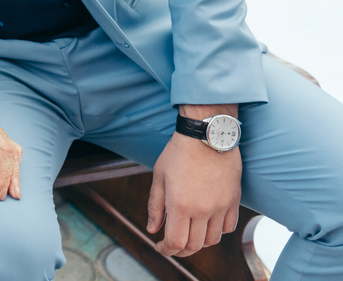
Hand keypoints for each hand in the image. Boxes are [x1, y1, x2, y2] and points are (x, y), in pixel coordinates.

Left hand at [146, 107, 241, 257]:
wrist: (206, 135)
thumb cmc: (178, 153)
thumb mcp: (159, 177)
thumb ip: (155, 206)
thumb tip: (152, 229)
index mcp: (180, 204)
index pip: (175, 242)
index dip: (166, 250)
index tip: (160, 247)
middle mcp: (202, 210)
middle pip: (194, 246)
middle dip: (180, 250)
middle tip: (172, 245)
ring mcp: (221, 206)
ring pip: (212, 240)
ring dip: (199, 242)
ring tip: (188, 233)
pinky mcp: (234, 201)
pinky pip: (228, 228)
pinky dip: (217, 231)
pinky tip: (206, 224)